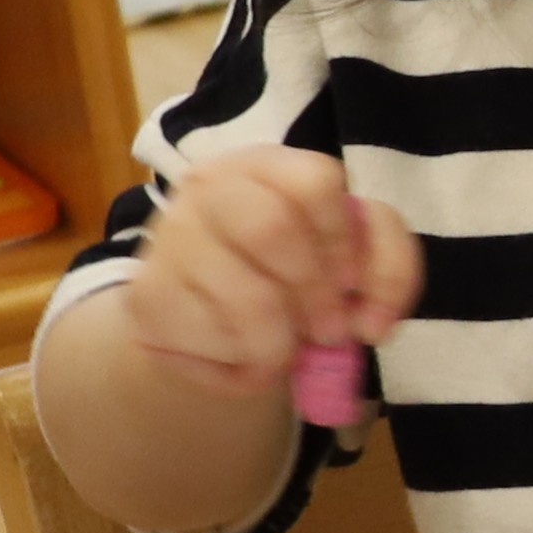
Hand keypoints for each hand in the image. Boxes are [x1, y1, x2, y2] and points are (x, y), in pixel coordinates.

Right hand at [120, 147, 414, 399]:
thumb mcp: (350, 257)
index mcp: (267, 165)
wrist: (214, 323)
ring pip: (248, 298)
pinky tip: (244, 357)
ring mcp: (170, 237)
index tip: (352, 284)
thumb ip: (386, 271)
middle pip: (272, 229)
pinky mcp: (147, 296)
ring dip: (284, 341)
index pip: (317, 180)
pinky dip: (247, 366)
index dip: (344, 241)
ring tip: (285, 348)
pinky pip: (214, 340)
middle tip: (329, 331)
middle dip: (316, 293)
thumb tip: (370, 325)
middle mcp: (210, 187)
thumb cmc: (291, 276)